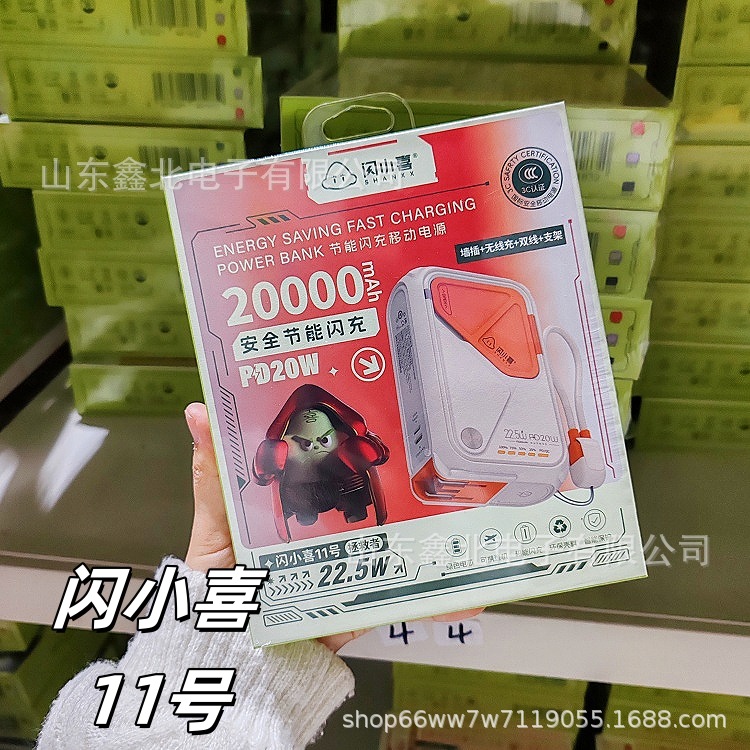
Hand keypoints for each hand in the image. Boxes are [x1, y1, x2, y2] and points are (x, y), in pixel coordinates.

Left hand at [183, 403, 482, 650]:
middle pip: (370, 499)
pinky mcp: (359, 604)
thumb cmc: (214, 599)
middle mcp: (324, 533)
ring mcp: (346, 567)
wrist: (230, 673)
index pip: (324, 463)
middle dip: (406, 480)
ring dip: (434, 536)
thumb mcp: (214, 534)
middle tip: (440, 456)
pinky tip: (462, 594)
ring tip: (469, 518)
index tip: (378, 405)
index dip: (349, 437)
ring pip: (395, 545)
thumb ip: (213, 481)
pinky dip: (432, 598)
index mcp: (290, 507)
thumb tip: (199, 415)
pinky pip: (399, 598)